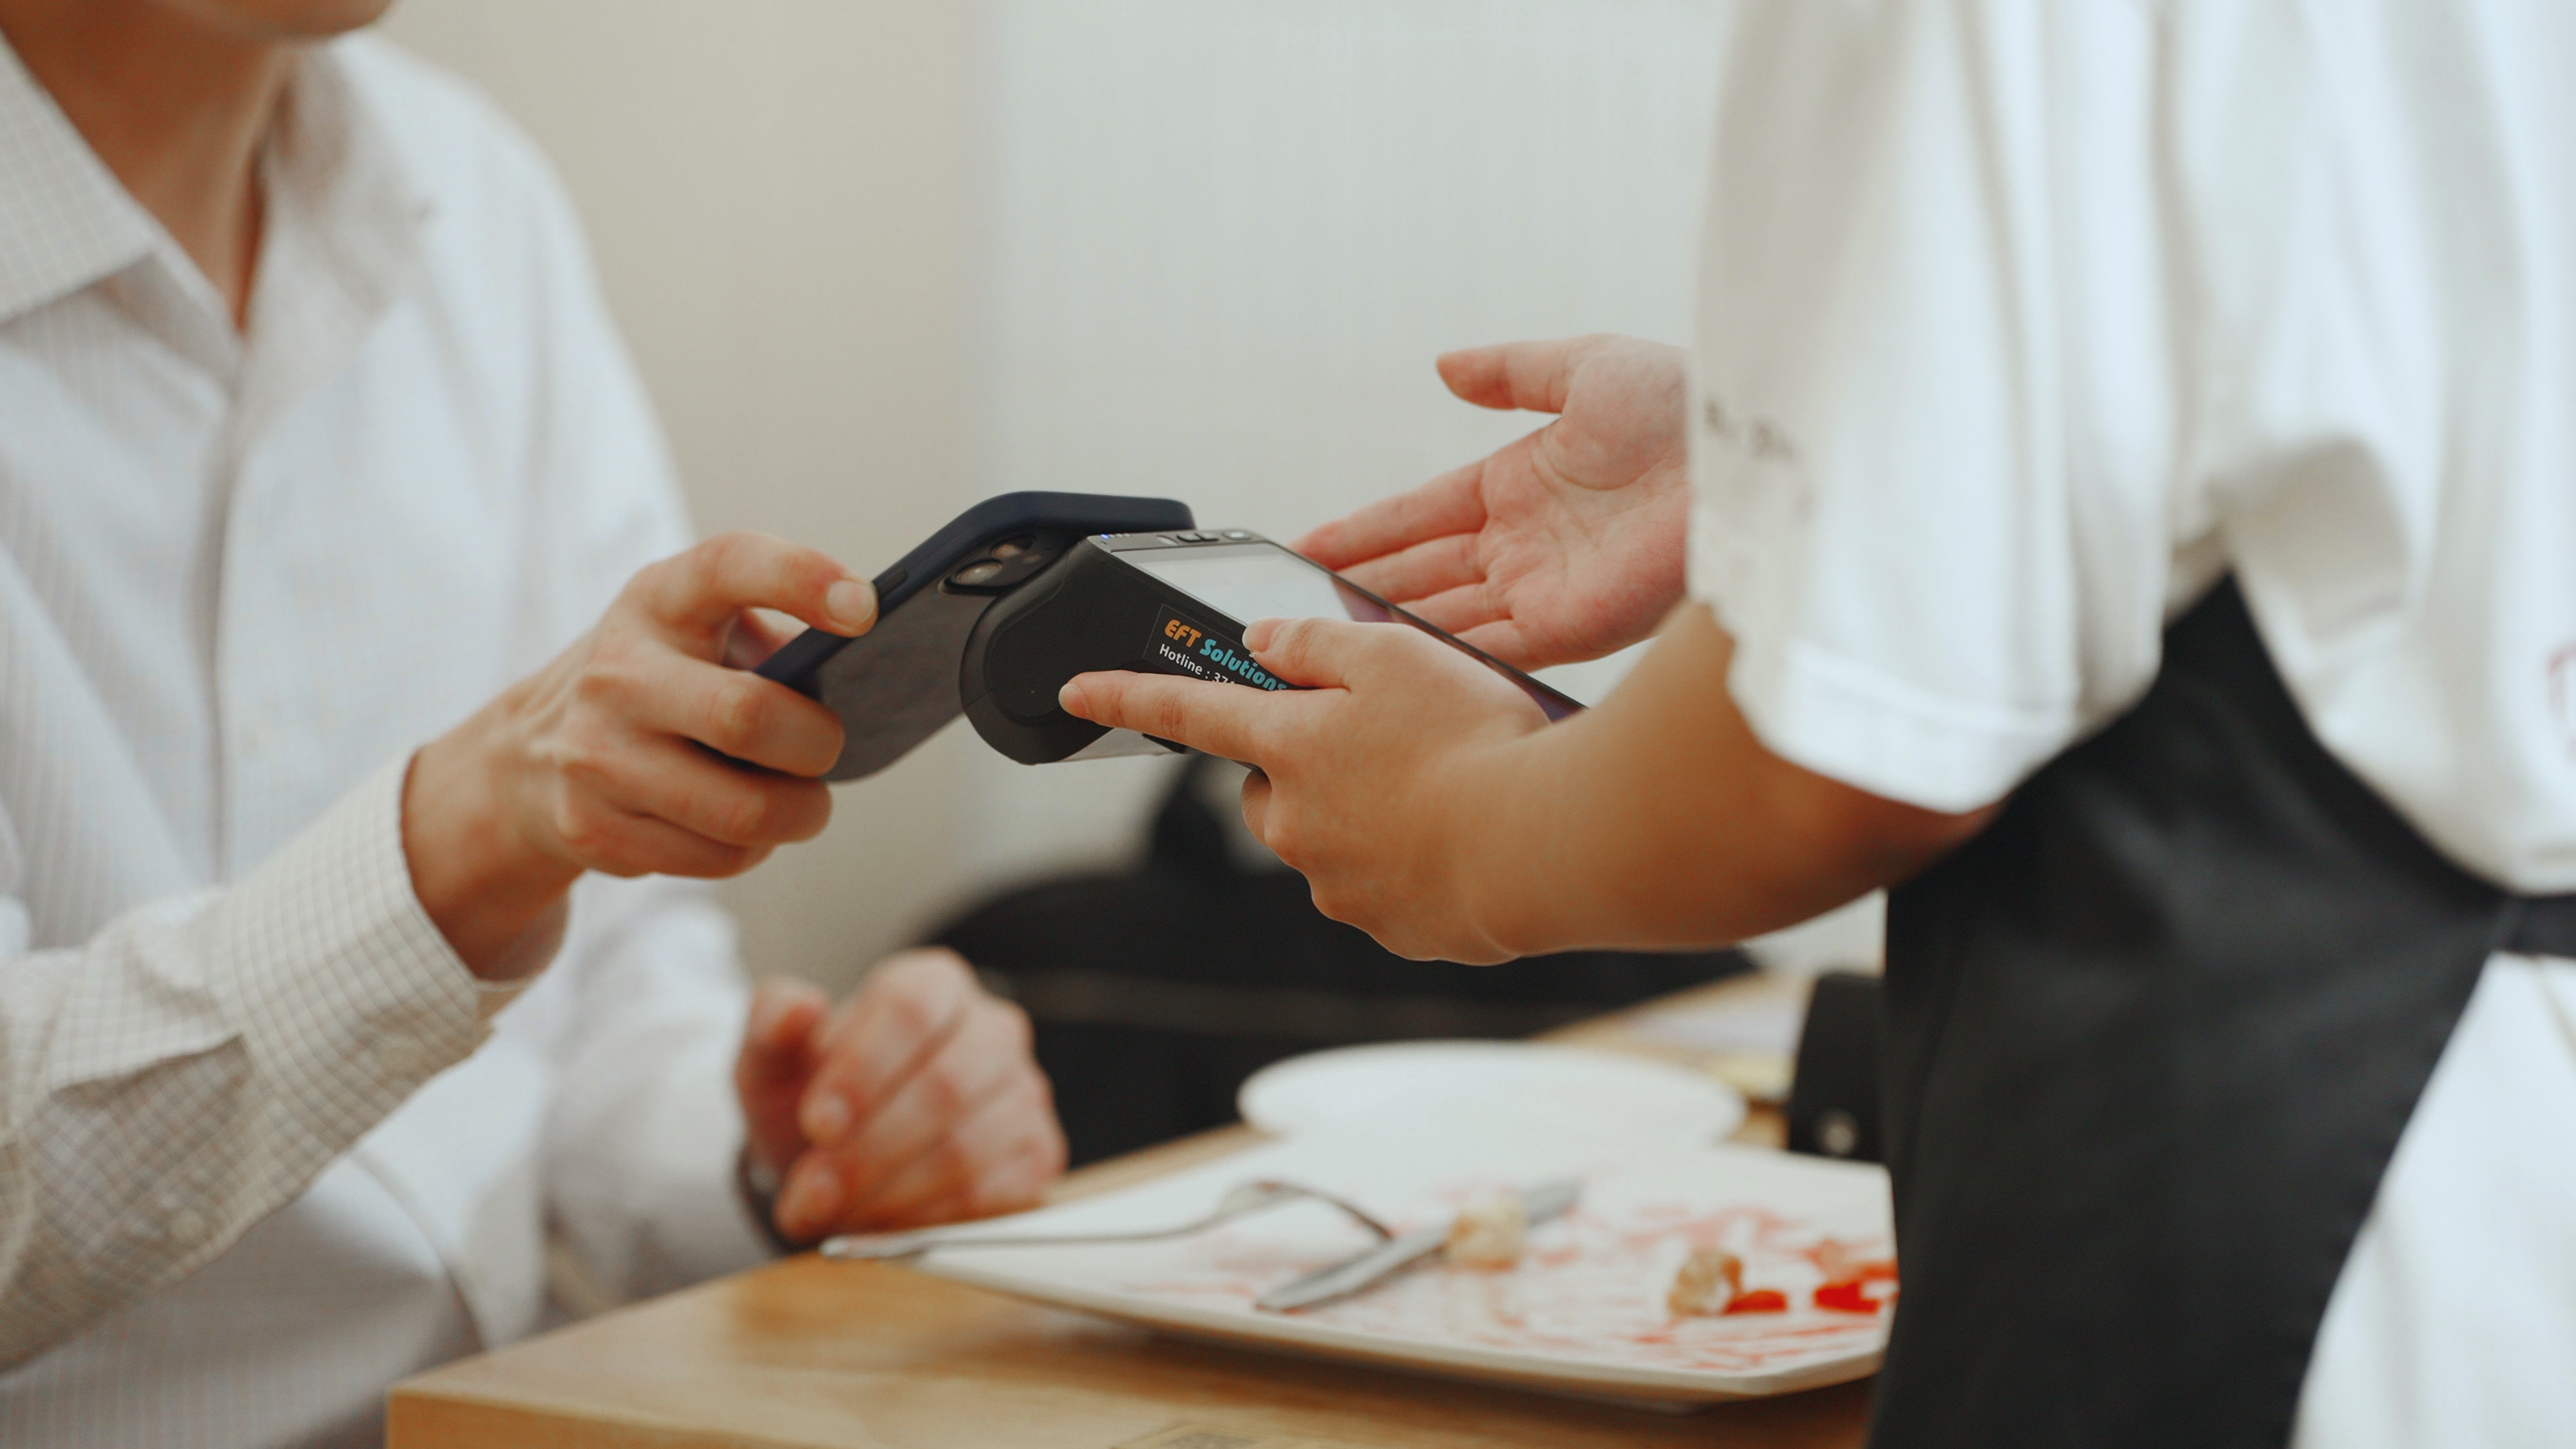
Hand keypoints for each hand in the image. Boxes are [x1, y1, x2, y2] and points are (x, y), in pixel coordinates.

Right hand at [405, 532, 874, 973]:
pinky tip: (742, 826)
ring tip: (802, 799)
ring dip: (800, 813)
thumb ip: (776, 640)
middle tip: (830, 747)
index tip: (866, 610)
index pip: (730, 565)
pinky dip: (754, 848)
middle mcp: (617, 672)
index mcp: (658, 600)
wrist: (530, 755)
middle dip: (818, 745)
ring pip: (744, 812)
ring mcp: (595, 754)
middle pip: (749, 718)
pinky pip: (719, 857)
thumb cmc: (662, 679)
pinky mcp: (594, 828)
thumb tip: (869, 678)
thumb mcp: (700, 630)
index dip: (804, 578)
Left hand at [734, 950, 1065, 1242]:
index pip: (913, 1009)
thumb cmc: (815, 1096)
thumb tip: (798, 1009)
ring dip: (890, 1193)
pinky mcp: (1037, 1153)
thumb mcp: (773, 1057)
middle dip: (870, 1150)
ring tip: (834, 1215)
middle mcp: (991, 1030)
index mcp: (933, 984)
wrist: (840, 1155)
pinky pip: (992, 1194)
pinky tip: (882, 1223)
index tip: (817, 1125)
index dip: (866, 1071)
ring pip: (969, 1146)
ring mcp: (1023, 1092)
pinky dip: (927, 1219)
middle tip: (811, 1193)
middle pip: (947, 1084)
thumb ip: (773, 1023)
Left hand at [1060, 619, 1551, 962]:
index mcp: (1287, 744)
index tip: (1075, 692)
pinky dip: (1412, 861)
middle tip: (1386, 739)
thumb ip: (1316, 642)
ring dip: (1367, 813)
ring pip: (1328, 837)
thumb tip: (1264, 643)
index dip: (1123, 696)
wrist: (1539, 848)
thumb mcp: (1393, 654)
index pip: (1184, 712)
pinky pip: (1382, 885)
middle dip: (1307, 764)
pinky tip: (1464, 837)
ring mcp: (1337, 882)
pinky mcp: (1387, 926)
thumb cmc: (1472, 742)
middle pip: (1269, 787)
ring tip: (1445, 788)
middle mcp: (1294, 822)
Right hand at [1297, 334, 1689, 670]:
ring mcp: (1542, 589)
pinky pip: (1491, 651)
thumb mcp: (1585, 367)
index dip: (1361, 531)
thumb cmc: (1679, 405)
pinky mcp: (1569, 628)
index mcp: (1517, 482)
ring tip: (1323, 648)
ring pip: (1444, 619)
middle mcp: (1522, 543)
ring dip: (1389, 635)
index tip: (1304, 546)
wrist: (1742, 457)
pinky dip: (1444, 663)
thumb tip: (1445, 366)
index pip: (1417, 514)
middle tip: (1290, 611)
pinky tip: (1395, 673)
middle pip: (1419, 574)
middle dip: (1359, 593)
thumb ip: (1512, 373)